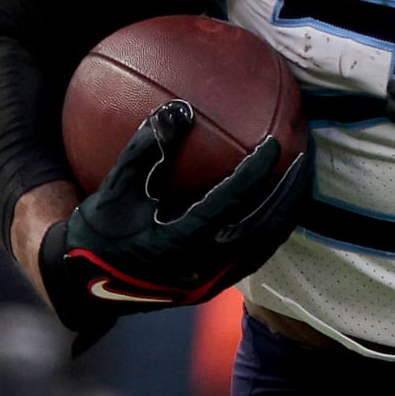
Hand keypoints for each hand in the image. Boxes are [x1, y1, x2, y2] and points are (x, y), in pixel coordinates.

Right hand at [39, 100, 308, 341]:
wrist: (87, 287)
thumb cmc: (99, 232)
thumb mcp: (112, 189)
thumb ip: (145, 149)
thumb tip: (179, 107)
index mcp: (174, 244)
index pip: (226, 206)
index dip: (253, 175)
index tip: (274, 144)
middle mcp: (200, 267)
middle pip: (262, 229)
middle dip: (289, 193)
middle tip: (307, 157)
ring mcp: (211, 281)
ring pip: (265, 246)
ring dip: (288, 212)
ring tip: (303, 179)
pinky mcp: (215, 287)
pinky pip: (256, 255)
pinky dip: (273, 228)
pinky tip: (280, 203)